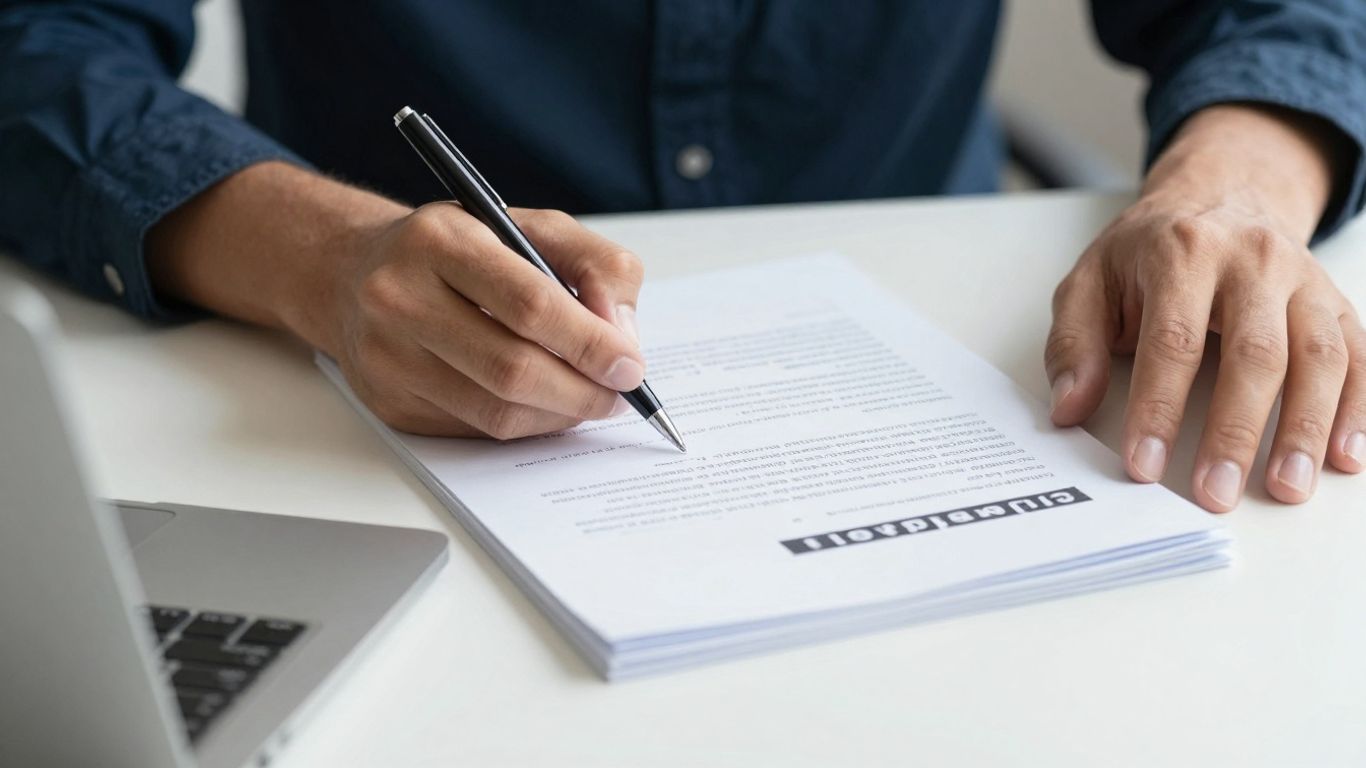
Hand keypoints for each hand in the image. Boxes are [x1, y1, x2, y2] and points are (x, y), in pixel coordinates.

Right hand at [148, 163, 645, 438]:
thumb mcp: (531, 226)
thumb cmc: (457, 248)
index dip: (590, 342)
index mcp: (439, 241)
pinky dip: (525, 424)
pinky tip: (544, 404)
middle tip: (618, 394)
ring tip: (589, 399)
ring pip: (496, 411)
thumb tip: (622, 333)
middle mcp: (399, 297)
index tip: (630, 365)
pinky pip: (475, 429)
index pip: (529, 304)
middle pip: (512, 369)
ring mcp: (386, 357)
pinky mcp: (388, 403)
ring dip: (559, 415)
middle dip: (582, 391)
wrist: (354, 271)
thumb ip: (594, 264)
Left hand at [1045, 105, 1364, 511]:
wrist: (1219, 198)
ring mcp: (1303, 281)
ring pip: (1317, 357)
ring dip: (1304, 428)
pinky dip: (1357, 411)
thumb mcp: (1089, 282)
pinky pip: (1357, 357)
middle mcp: (1253, 261)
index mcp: (1182, 253)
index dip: (1158, 407)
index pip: (1173, 341)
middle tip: (1215, 492)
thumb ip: (1073, 344)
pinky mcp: (1335, 303)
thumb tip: (1069, 408)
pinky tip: (1343, 458)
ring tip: (1285, 488)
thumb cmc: (1146, 253)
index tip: (1145, 464)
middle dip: (1235, 430)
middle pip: (1254, 353)